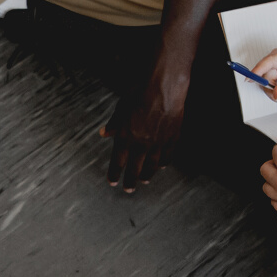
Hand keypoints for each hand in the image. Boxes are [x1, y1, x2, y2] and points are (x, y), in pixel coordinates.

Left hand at [102, 67, 188, 192]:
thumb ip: (114, 124)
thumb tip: (104, 133)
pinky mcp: (172, 138)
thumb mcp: (120, 108)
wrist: (162, 87)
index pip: (118, 162)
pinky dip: (164, 162)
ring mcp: (158, 143)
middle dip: (130, 181)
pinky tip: (162, 166)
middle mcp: (141, 144)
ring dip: (147, 175)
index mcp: (125, 138)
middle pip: (134, 169)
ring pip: (152, 166)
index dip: (114, 173)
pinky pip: (167, 155)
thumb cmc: (139, 93)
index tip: (112, 182)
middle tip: (128, 189)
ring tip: (144, 181)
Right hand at [250, 48, 276, 103]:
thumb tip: (275, 94)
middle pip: (265, 75)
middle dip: (273, 90)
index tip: (250, 79)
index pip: (269, 61)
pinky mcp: (273, 70)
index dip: (257, 70)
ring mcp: (275, 64)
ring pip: (265, 81)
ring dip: (275, 92)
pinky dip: (275, 90)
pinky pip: (268, 82)